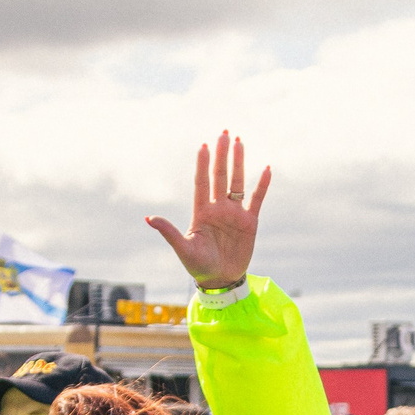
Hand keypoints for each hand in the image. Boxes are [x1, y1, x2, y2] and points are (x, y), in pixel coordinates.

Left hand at [144, 132, 268, 290]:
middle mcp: (218, 208)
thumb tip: (149, 218)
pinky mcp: (249, 222)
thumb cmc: (198, 266)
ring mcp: (234, 214)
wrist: (220, 280)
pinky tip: (266, 169)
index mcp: (201, 212)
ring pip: (237, 183)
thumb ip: (169, 232)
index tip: (204, 147)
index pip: (202, 182)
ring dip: (239, 163)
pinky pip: (256, 200)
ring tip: (240, 142)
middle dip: (222, 155)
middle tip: (224, 134)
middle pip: (220, 176)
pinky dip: (262, 185)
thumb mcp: (183, 249)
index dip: (203, 165)